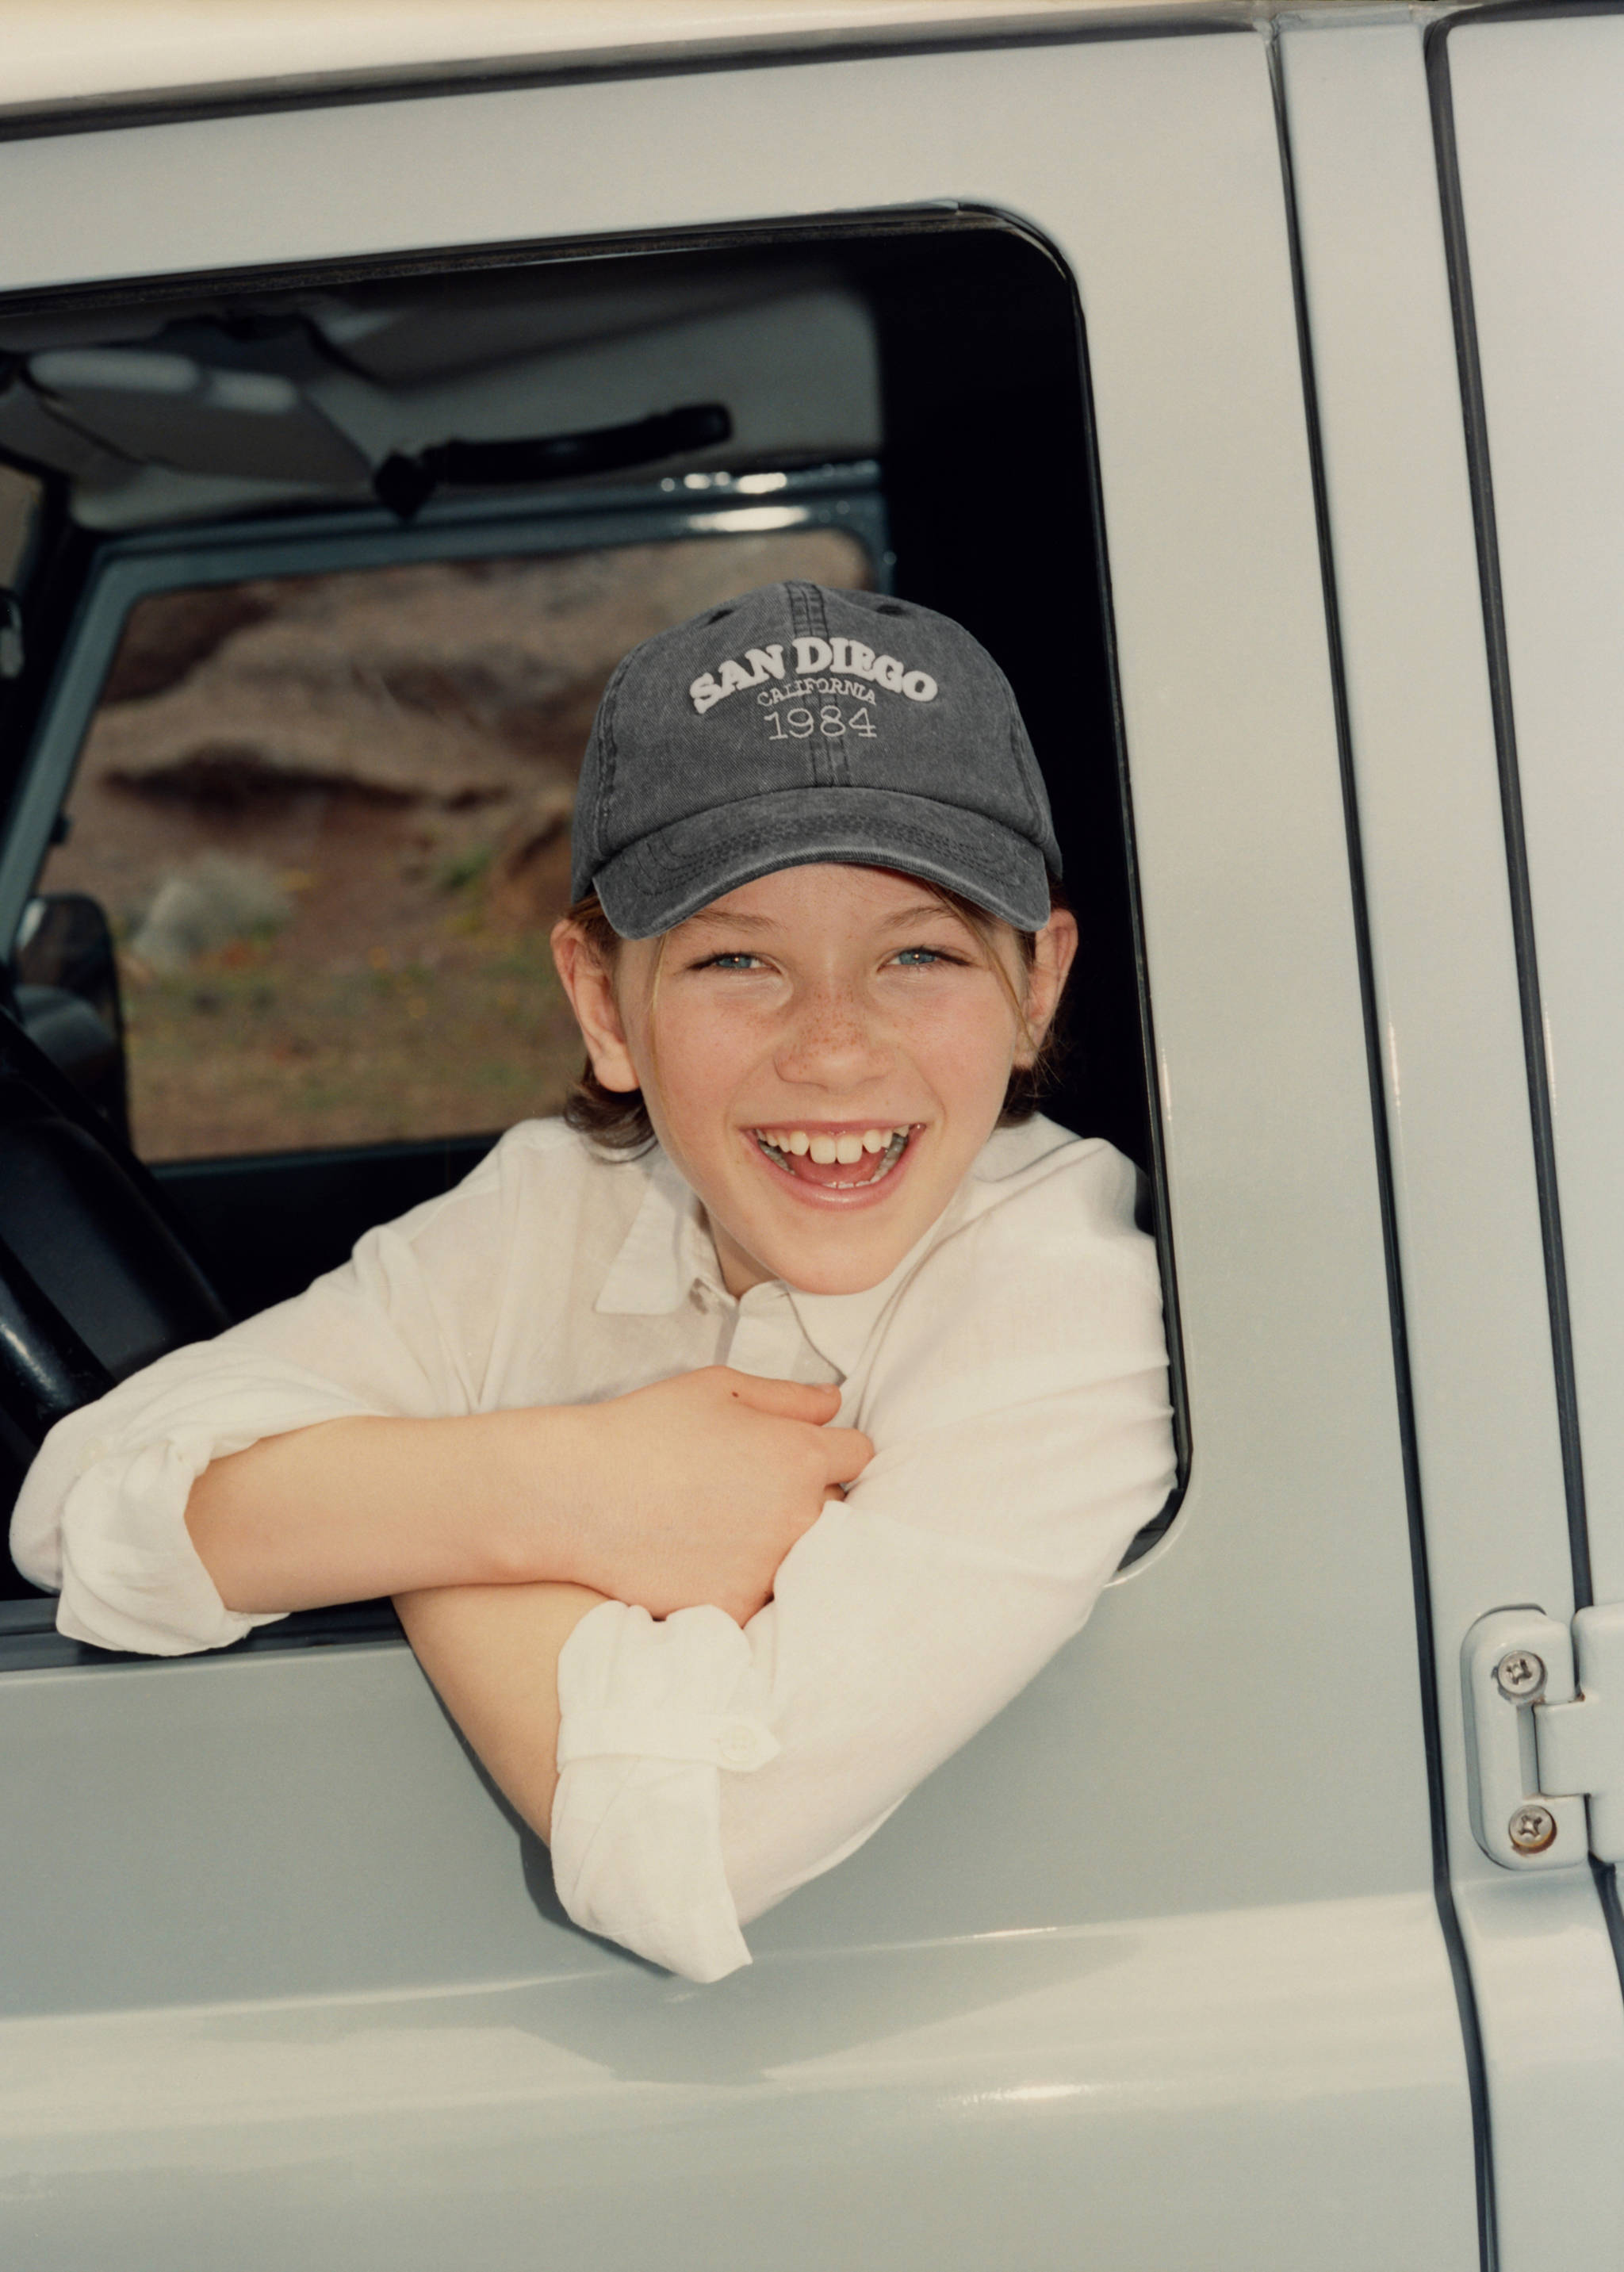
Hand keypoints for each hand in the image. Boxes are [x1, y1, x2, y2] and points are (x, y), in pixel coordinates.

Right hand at [552, 1368, 870, 1622]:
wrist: (574, 1494)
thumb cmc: (644, 1429)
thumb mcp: (719, 1389)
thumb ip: (789, 1397)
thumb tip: (833, 1405)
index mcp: (800, 1457)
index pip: (858, 1455)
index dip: (829, 1450)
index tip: (797, 1454)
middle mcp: (797, 1517)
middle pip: (835, 1509)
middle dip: (806, 1497)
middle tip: (749, 1490)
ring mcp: (769, 1569)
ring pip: (801, 1557)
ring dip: (777, 1544)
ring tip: (722, 1526)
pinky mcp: (737, 1608)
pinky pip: (761, 1596)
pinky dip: (741, 1580)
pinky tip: (701, 1558)